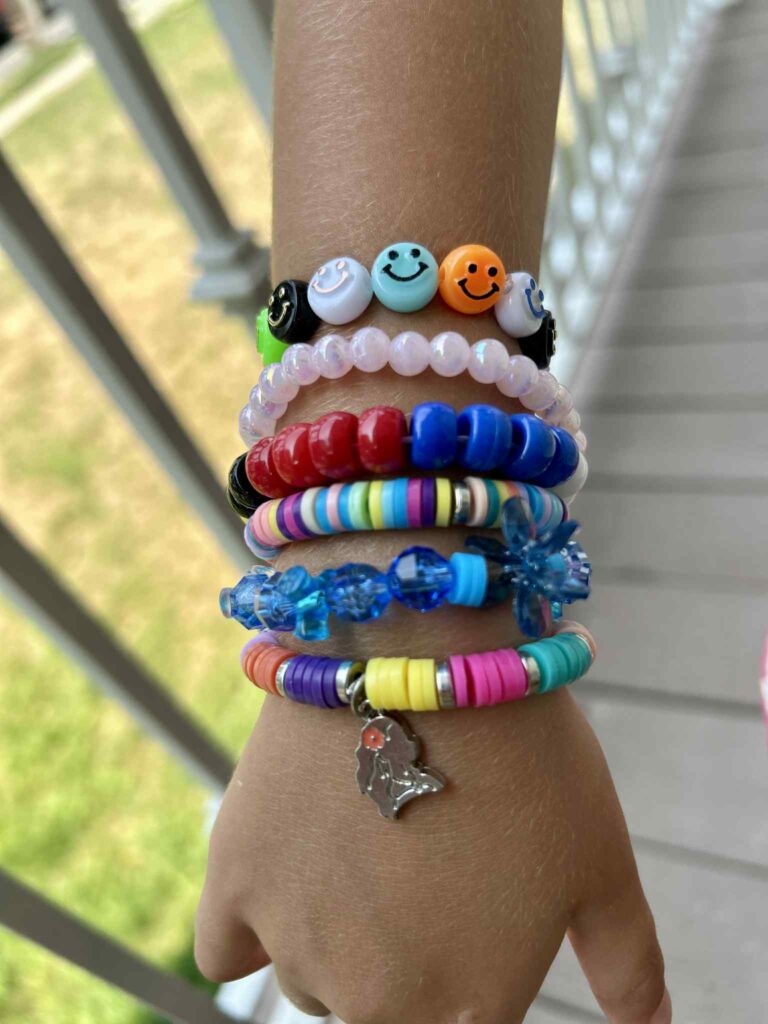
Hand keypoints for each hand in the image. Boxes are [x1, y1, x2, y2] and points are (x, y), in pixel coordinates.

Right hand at [195, 677, 669, 1023]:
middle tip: (420, 870)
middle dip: (404, 960)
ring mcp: (297, 945)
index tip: (458, 914)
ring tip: (366, 844)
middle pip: (379, 1013)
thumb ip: (629, 964)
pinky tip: (288, 876)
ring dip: (337, 936)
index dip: (465, 974)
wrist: (424, 649)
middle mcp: (376, 1000)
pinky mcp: (233, 884)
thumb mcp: (602, 860)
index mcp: (469, 1010)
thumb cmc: (527, 753)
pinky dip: (249, 926)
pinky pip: (224, 951)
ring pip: (310, 981)